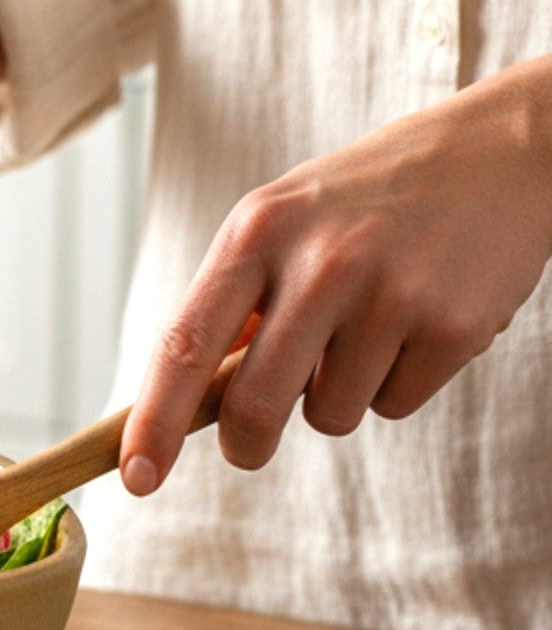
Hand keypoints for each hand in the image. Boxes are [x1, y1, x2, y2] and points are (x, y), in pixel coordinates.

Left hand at [120, 60, 551, 492]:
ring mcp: (390, 295)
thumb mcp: (282, 221)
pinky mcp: (454, 326)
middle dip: (246, 444)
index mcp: (257, 233)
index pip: (185, 344)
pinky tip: (417, 323)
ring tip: (369, 325)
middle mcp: (320, 262)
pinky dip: (398, 383)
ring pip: (331, 415)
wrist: (494, 153)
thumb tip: (190, 400)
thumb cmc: (365, 199)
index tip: (135, 476)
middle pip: (255, 404)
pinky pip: (396, 405)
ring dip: (339, 395)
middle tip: (248, 447)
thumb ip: (236, 300)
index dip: (155, 421)